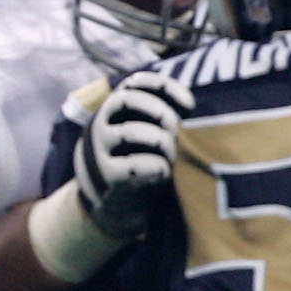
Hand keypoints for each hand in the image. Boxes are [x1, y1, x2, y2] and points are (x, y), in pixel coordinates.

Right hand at [70, 69, 193, 240]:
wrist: (113, 206)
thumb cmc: (140, 162)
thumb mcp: (147, 135)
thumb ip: (162, 118)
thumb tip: (193, 108)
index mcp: (115, 111)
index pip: (135, 83)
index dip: (163, 86)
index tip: (190, 104)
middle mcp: (101, 125)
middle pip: (125, 99)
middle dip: (159, 110)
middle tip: (177, 128)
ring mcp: (98, 150)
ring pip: (128, 131)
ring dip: (160, 140)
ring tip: (172, 155)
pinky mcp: (105, 176)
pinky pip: (131, 166)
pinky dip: (155, 166)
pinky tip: (163, 172)